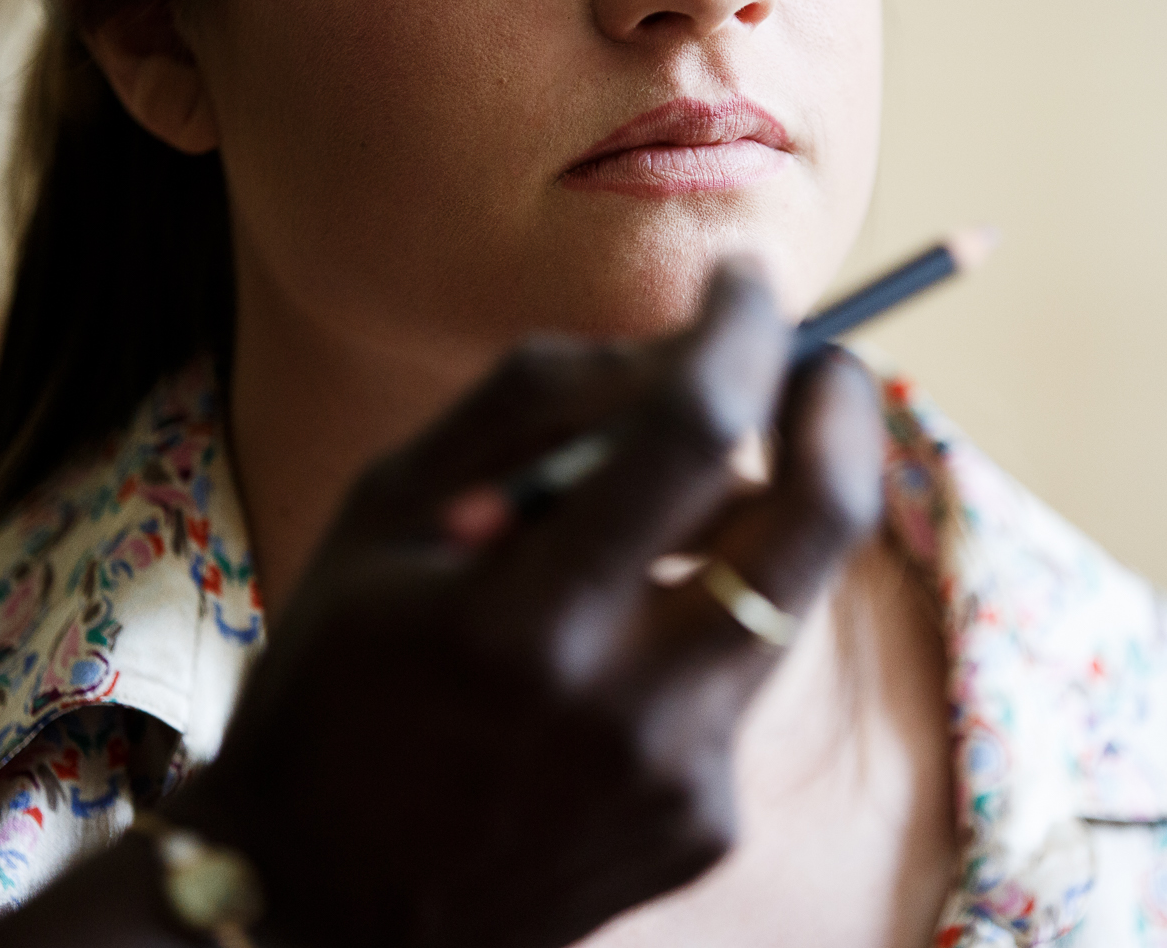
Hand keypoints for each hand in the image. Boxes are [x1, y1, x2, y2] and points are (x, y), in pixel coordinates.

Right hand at [168, 260, 885, 947]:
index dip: (739, 331)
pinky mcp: (708, 823)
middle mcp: (626, 707)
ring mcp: (682, 778)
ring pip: (785, 595)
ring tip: (659, 514)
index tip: (746, 282)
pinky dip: (698, 621)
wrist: (325, 911)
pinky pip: (741, 674)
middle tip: (826, 361)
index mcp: (520, 619)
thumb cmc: (334, 683)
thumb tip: (674, 344)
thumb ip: (526, 410)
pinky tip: (610, 648)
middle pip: (813, 523)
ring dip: (757, 518)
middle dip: (841, 414)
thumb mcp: (381, 516)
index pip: (690, 430)